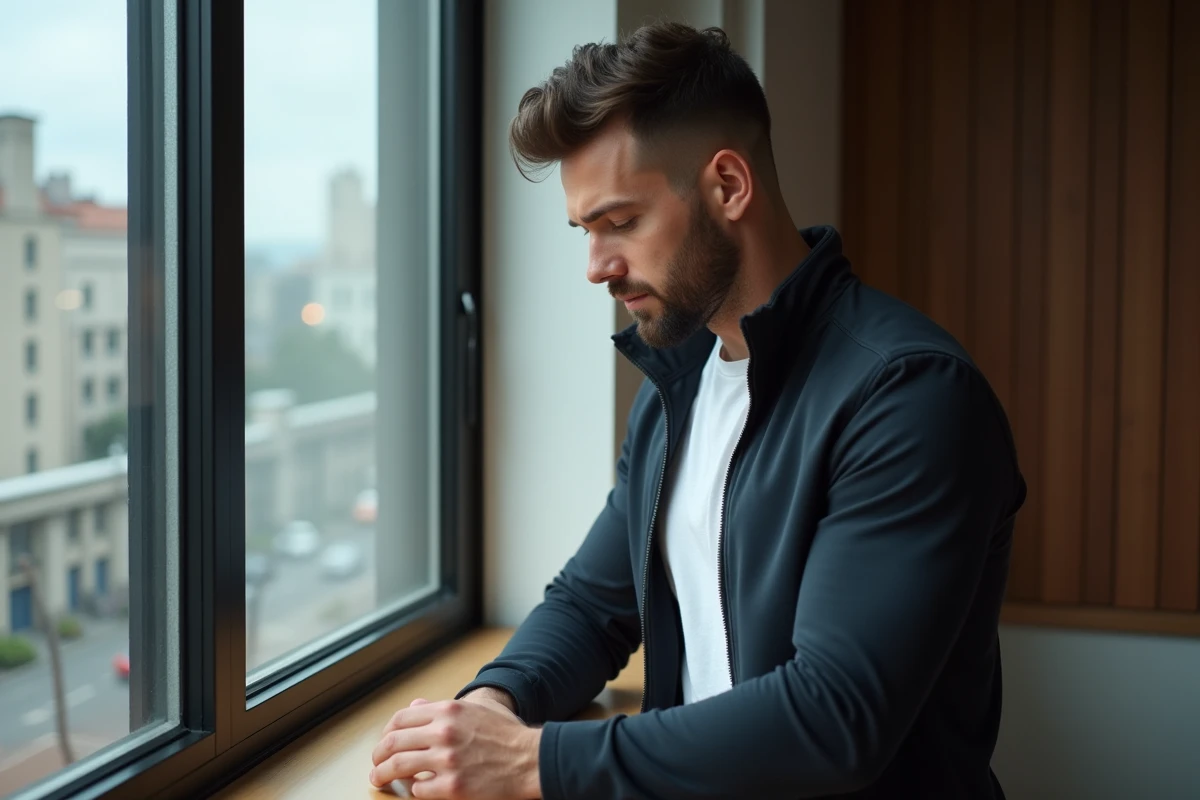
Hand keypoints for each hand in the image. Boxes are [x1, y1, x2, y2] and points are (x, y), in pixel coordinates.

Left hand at [370, 697, 541, 798]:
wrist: (531, 760)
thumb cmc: (506, 735)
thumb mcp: (475, 710)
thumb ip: (442, 709)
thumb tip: (414, 707)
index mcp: (448, 711)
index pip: (400, 719)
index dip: (386, 733)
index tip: (384, 743)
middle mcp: (444, 732)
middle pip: (393, 742)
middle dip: (378, 756)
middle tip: (376, 765)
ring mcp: (447, 760)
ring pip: (398, 766)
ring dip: (383, 775)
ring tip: (380, 780)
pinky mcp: (453, 787)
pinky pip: (418, 789)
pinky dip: (413, 790)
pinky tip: (416, 790)